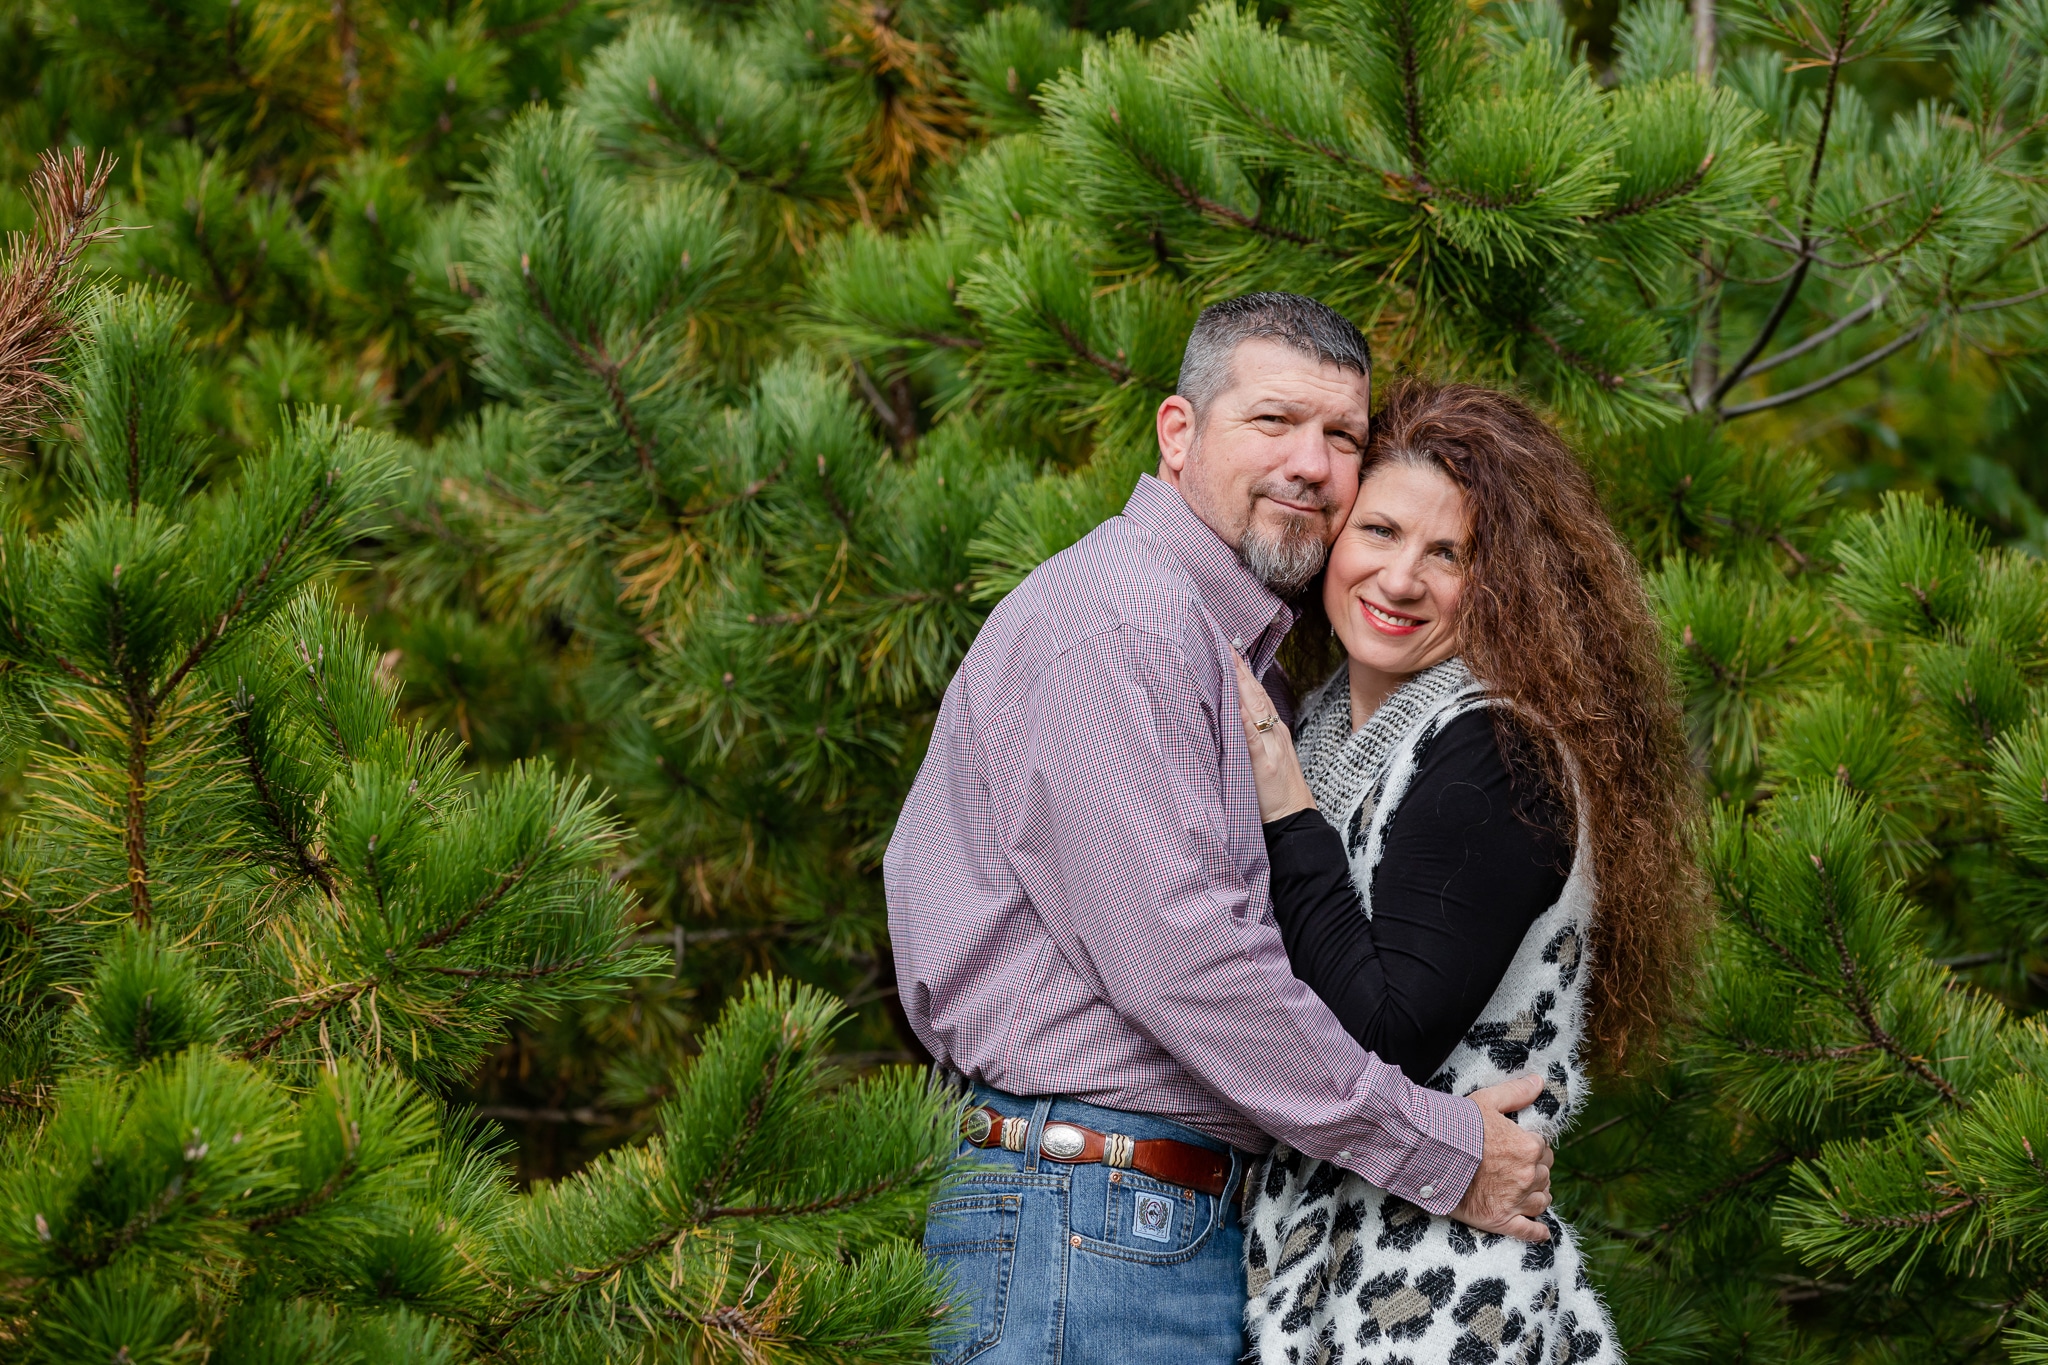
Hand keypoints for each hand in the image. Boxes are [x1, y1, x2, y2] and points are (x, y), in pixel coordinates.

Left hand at [1232, 654, 1316, 822]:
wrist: (1293, 817)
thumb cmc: (1275, 790)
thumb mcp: (1265, 755)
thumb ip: (1251, 733)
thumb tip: (1230, 714)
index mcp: (1272, 729)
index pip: (1256, 693)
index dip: (1242, 670)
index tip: (1227, 647)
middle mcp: (1273, 731)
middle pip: (1255, 693)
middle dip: (1239, 668)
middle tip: (1223, 643)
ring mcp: (1270, 746)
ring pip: (1254, 709)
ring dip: (1240, 684)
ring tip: (1227, 661)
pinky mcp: (1263, 764)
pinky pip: (1252, 740)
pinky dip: (1244, 722)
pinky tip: (1235, 706)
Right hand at [1448, 1074, 1554, 1243]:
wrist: (1428, 1154)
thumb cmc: (1455, 1125)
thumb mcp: (1486, 1100)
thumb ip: (1516, 1092)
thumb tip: (1539, 1082)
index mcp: (1529, 1147)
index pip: (1544, 1149)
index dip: (1532, 1147)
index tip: (1519, 1147)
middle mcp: (1527, 1175)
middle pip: (1544, 1175)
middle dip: (1534, 1171)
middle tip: (1517, 1168)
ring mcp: (1516, 1200)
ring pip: (1541, 1201)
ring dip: (1536, 1195)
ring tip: (1526, 1193)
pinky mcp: (1501, 1220)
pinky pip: (1528, 1231)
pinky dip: (1537, 1232)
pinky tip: (1542, 1232)